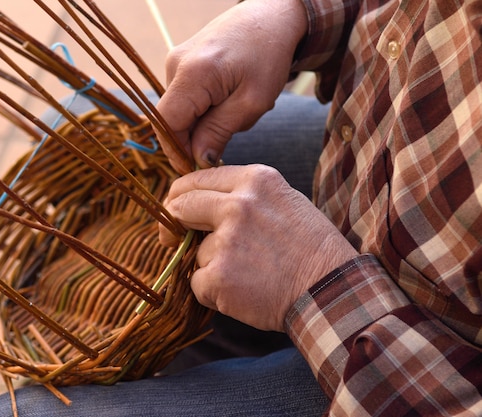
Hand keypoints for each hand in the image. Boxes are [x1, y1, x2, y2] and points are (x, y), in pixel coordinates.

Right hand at [156, 0, 307, 173]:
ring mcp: (175, 60)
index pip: (166, 124)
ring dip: (197, 124)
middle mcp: (175, 64)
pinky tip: (223, 105)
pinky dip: (199, 110)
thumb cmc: (268, 56)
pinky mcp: (180, 61)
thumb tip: (196, 160)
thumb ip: (219, 132)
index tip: (195, 168)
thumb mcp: (251, 103)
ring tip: (229, 118)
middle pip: (169, 118)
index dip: (176, 151)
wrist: (270, 17)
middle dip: (189, 140)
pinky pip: (183, 97)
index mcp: (192, 74)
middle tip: (217, 151)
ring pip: (177, 109)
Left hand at [159, 165, 357, 331]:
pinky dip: (212, 292)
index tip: (175, 208)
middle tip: (175, 239)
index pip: (195, 179)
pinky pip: (197, 282)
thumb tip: (198, 201)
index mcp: (255, 180)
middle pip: (181, 206)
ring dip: (211, 266)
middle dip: (174, 224)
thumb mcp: (283, 200)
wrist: (332, 291)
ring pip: (194, 251)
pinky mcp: (219, 276)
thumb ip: (243, 195)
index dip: (179, 196)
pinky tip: (242, 292)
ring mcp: (227, 241)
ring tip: (248, 274)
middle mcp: (238, 205)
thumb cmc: (311, 248)